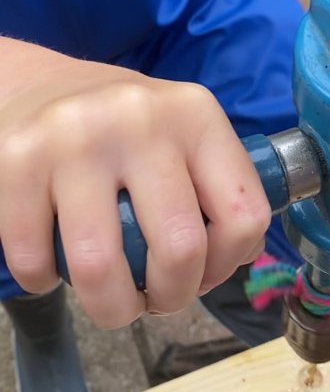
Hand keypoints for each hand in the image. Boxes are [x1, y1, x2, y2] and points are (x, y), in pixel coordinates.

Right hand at [0, 39, 269, 327]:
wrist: (41, 84)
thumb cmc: (126, 123)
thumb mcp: (185, 132)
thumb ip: (219, 184)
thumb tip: (242, 255)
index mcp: (197, 115)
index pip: (244, 214)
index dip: (229, 264)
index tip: (206, 273)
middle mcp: (143, 119)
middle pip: (181, 249)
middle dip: (173, 296)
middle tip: (157, 296)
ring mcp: (78, 137)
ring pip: (102, 269)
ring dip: (112, 307)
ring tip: (113, 300)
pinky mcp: (18, 158)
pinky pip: (34, 259)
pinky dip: (43, 282)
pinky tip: (52, 268)